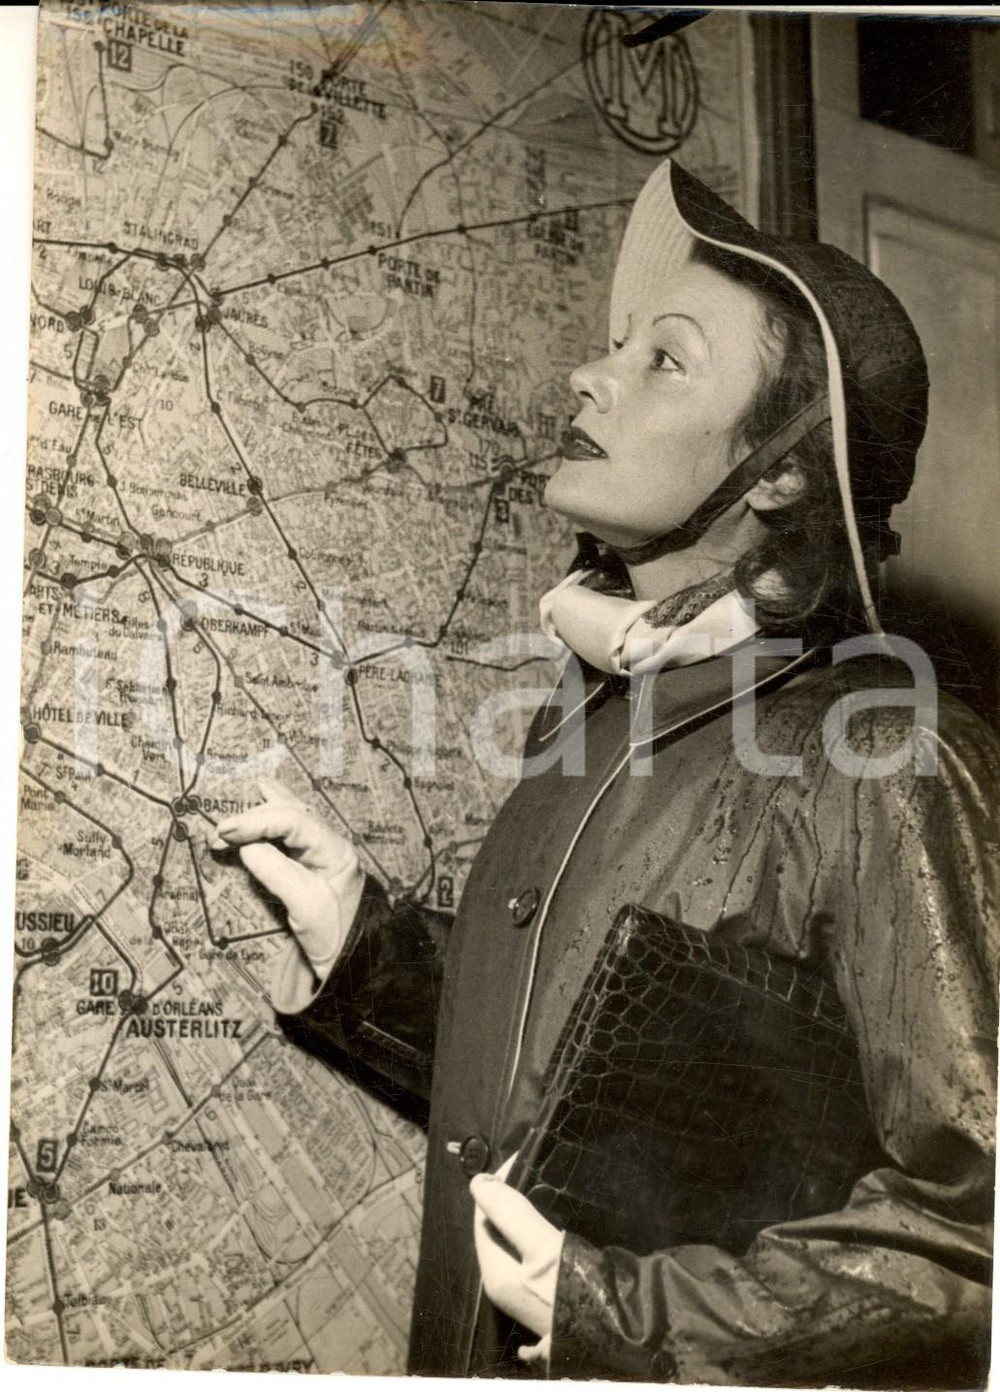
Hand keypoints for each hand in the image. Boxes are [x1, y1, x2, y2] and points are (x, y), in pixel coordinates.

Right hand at [208, 775, 363, 1008]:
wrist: (351, 958)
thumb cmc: (333, 934)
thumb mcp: (304, 906)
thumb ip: (275, 871)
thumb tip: (245, 846)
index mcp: (335, 849)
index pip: (293, 821)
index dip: (256, 821)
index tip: (224, 831)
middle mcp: (329, 841)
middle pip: (288, 812)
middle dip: (250, 818)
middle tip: (216, 835)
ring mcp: (319, 848)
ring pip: (287, 815)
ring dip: (256, 814)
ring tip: (228, 814)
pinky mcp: (309, 859)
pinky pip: (286, 831)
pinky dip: (265, 821)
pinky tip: (253, 808)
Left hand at [471, 1155, 563, 1363]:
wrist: (624, 1332)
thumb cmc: (578, 1292)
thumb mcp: (543, 1249)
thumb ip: (510, 1215)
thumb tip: (477, 1183)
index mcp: (496, 1277)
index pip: (482, 1219)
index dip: (496, 1187)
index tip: (518, 1161)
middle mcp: (508, 1288)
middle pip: (500, 1231)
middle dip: (511, 1200)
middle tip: (534, 1171)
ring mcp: (530, 1294)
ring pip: (519, 1243)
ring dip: (529, 1216)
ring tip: (547, 1190)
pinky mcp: (552, 1294)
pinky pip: (538, 1255)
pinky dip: (543, 1233)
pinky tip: (559, 1219)